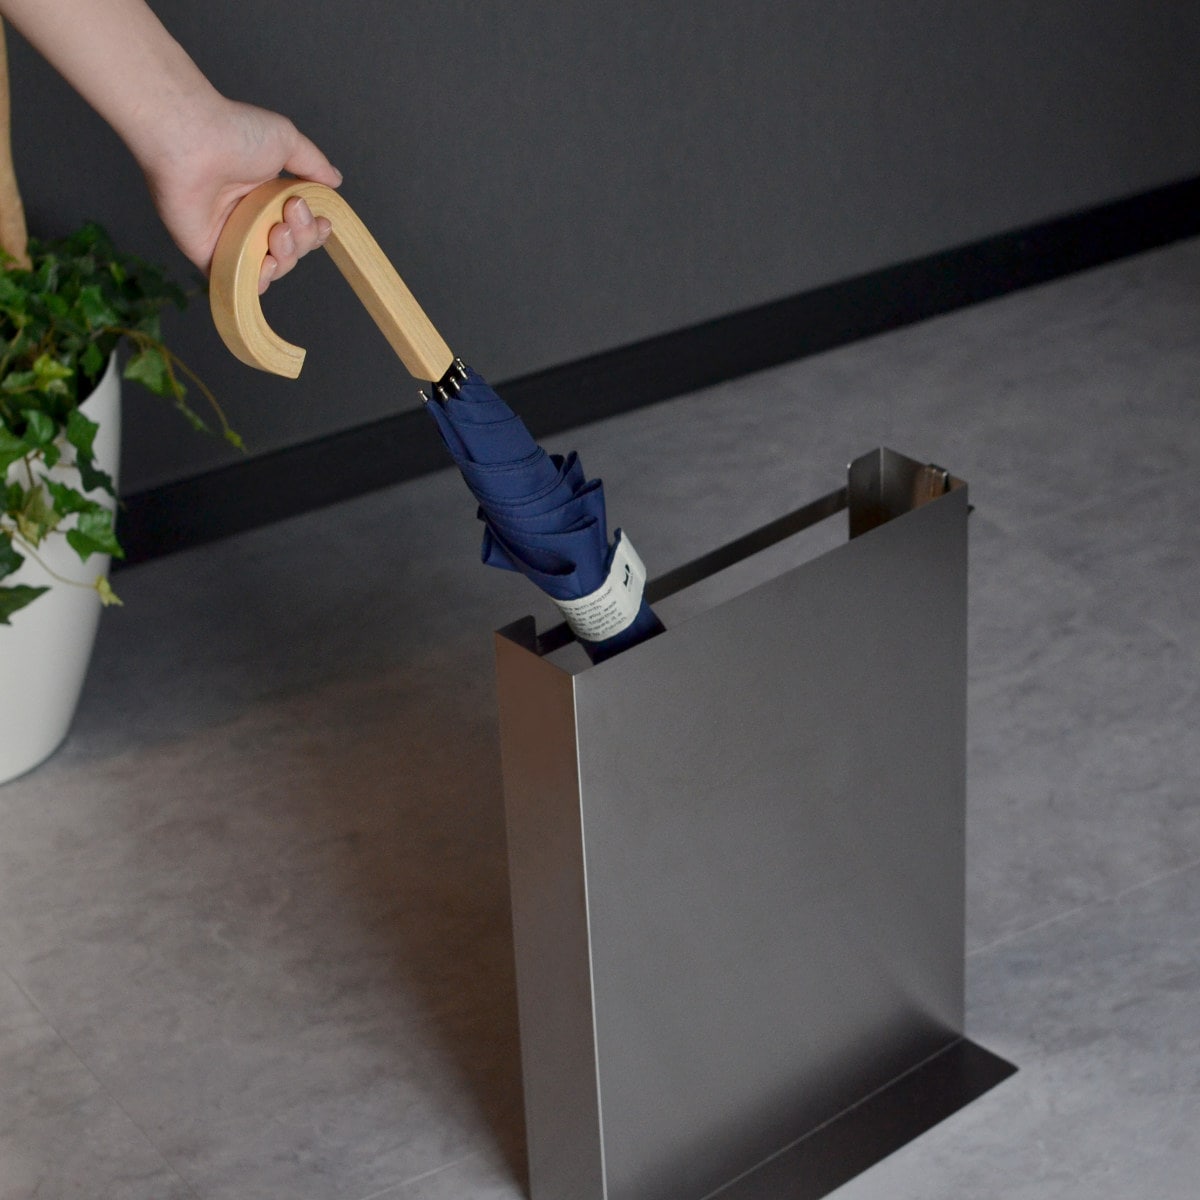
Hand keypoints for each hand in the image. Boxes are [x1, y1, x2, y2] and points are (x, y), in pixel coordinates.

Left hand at [137, 96, 341, 291]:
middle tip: (291, 210)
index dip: (315, 230)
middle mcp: (250, 220)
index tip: (321, 219)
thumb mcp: (286, 140)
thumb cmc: (234, 132)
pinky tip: (267, 261)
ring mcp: (230, 239)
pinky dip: (259, 279)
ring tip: (277, 229)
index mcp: (267, 197)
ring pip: (274, 267)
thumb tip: (335, 181)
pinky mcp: (210, 255)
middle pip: (293, 249)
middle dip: (304, 237)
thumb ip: (314, 164)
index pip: (301, 228)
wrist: (192, 140)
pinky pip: (241, 282)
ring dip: (287, 253)